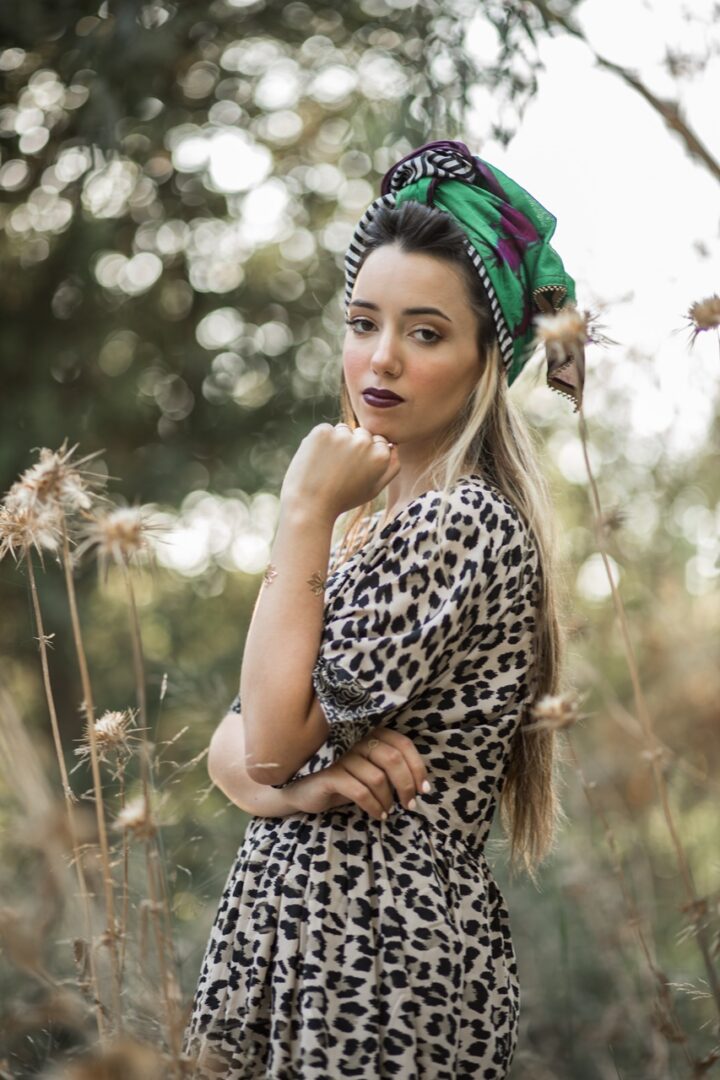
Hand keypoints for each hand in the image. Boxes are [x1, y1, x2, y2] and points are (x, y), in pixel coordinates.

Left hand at [279, 423, 400, 519]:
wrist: (309, 505)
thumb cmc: (342, 500)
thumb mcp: (373, 489)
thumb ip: (390, 468)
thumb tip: (394, 445)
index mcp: (381, 456)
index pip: (378, 441)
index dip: (366, 455)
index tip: (354, 470)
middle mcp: (365, 442)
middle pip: (362, 433)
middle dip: (353, 446)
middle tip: (340, 470)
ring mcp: (343, 435)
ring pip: (343, 430)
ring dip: (337, 442)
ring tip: (328, 466)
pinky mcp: (322, 432)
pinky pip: (325, 430)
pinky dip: (320, 442)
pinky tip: (316, 460)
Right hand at [282, 726, 430, 821]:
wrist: (302, 791)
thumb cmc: (341, 780)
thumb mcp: (368, 772)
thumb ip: (389, 769)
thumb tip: (419, 784)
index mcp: (369, 734)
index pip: (402, 744)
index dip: (417, 767)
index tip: (423, 789)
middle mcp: (356, 739)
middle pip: (393, 758)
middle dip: (406, 785)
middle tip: (409, 804)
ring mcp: (341, 755)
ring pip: (378, 777)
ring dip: (388, 799)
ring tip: (387, 811)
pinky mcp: (329, 773)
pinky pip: (360, 791)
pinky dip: (373, 806)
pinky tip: (377, 814)